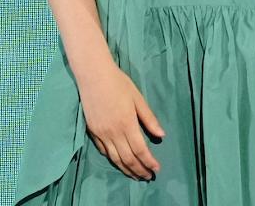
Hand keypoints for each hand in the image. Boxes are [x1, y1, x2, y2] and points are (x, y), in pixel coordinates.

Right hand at [76, 60, 163, 179]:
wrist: (94, 78)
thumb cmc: (120, 84)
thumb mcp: (138, 99)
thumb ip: (149, 119)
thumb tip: (162, 135)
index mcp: (127, 124)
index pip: (140, 149)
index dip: (149, 161)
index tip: (157, 169)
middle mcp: (113, 133)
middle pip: (127, 158)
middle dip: (139, 170)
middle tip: (148, 177)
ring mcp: (101, 135)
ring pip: (115, 158)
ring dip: (127, 169)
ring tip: (136, 176)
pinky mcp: (93, 133)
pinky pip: (104, 151)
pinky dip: (114, 160)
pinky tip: (120, 163)